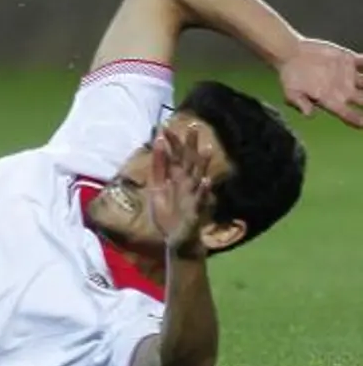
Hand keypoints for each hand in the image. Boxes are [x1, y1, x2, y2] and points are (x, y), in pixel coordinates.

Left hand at [146, 126, 214, 255]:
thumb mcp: (157, 187)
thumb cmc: (168, 213)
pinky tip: (207, 180)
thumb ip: (158, 168)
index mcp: (176, 178)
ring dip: (203, 163)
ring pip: (198, 176)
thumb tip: (157, 146)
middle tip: (193, 127)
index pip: (174, 156)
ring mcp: (193, 195)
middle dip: (190, 145)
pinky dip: (205, 190)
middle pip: (189, 161)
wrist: (176, 239)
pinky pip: (201, 198)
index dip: (171, 142)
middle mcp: (186, 183)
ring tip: (206, 149)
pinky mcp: (196, 209)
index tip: (165, 126)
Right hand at [278, 38, 362, 127]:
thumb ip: (299, 103)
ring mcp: (348, 76)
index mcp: (331, 100)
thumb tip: (309, 115)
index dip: (359, 120)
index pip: (348, 114)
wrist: (291, 54)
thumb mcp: (291, 92)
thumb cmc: (290, 76)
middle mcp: (344, 90)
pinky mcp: (349, 61)